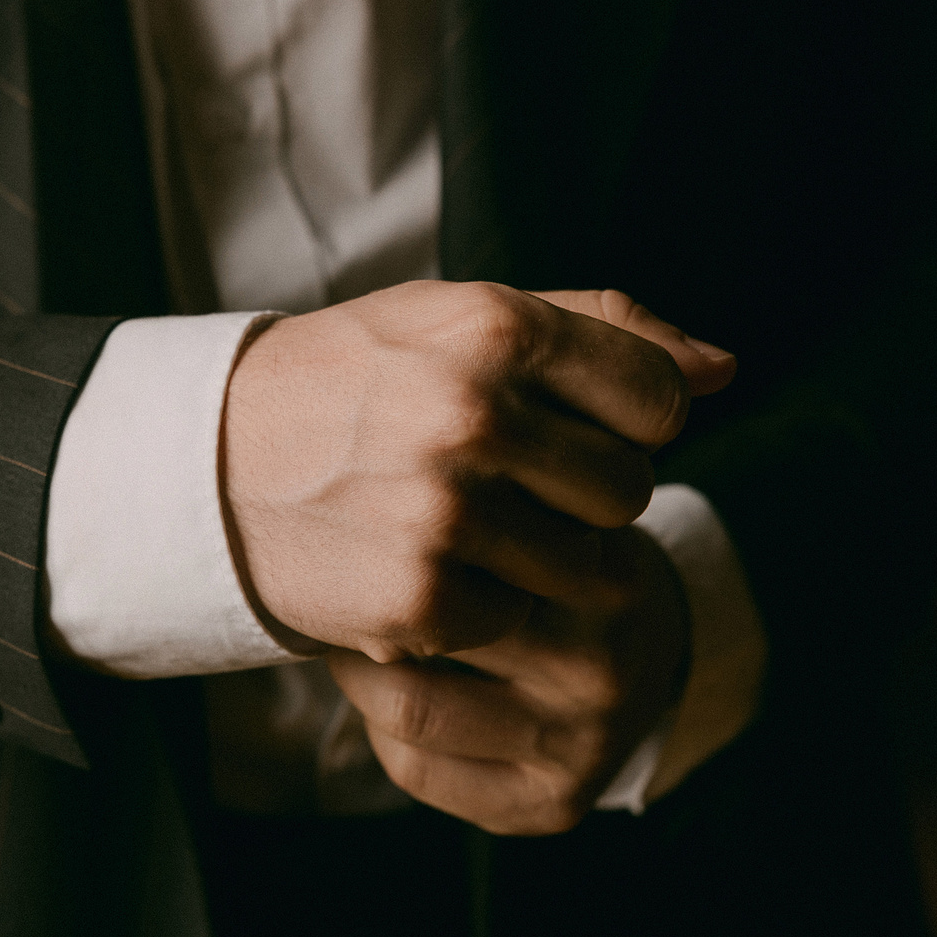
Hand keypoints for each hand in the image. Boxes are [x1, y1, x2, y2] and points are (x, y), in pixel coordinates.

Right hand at [220, 281, 733, 662]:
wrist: (210, 467)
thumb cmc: (358, 382)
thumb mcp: (463, 319)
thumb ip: (602, 331)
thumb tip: (725, 372)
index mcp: (495, 327)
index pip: (657, 398)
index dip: (628, 422)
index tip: (572, 427)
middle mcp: (474, 415)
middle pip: (629, 487)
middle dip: (583, 494)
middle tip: (508, 483)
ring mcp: (448, 513)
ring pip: (588, 564)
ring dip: (543, 558)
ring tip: (469, 526)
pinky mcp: (424, 598)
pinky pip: (521, 617)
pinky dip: (486, 607)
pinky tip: (428, 568)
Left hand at [327, 522, 689, 833]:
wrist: (659, 653)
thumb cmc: (570, 571)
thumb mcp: (549, 516)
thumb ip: (479, 509)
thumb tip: (360, 518)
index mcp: (602, 576)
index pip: (455, 553)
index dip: (388, 546)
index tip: (362, 537)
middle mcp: (600, 664)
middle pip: (427, 630)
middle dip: (365, 613)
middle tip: (339, 593)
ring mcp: (582, 743)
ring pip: (411, 711)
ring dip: (361, 678)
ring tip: (360, 649)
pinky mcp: (555, 803)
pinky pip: (420, 771)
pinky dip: (382, 736)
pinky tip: (391, 708)